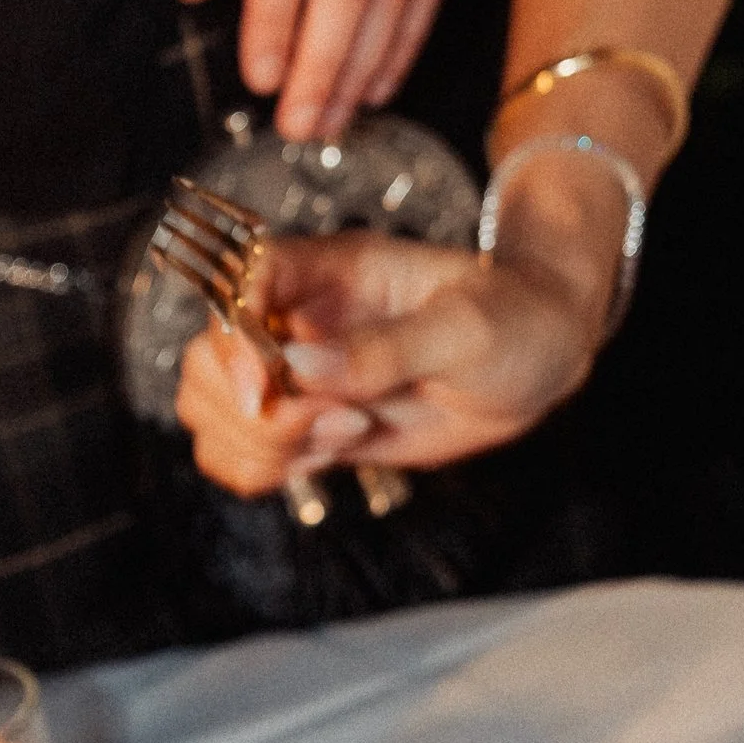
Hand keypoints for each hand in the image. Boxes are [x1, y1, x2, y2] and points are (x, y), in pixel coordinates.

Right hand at [173, 226, 601, 499]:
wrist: (538, 358)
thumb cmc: (512, 319)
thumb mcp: (463, 328)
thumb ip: (382, 349)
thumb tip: (299, 367)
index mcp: (327, 272)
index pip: (238, 285)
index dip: (232, 339)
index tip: (266, 386)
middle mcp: (297, 321)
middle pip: (205, 362)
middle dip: (251, 412)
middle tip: (329, 423)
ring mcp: (296, 377)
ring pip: (213, 417)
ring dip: (262, 446)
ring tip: (347, 434)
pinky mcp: (307, 426)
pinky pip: (241, 456)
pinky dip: (266, 471)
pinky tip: (330, 454)